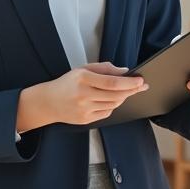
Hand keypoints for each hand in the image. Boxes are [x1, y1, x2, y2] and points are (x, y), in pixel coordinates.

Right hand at [22, 62, 147, 127]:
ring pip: (113, 105)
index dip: (129, 82)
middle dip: (132, 90)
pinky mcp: (85, 120)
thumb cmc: (67, 84)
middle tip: (141, 86)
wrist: (48, 102)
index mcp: (83, 78)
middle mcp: (83, 95)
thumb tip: (124, 71)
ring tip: (126, 91)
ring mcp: (84, 109)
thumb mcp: (83, 69)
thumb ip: (104, 68)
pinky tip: (111, 100)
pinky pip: (106, 113)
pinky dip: (113, 106)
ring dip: (123, 98)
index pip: (112, 82)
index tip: (140, 80)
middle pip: (116, 95)